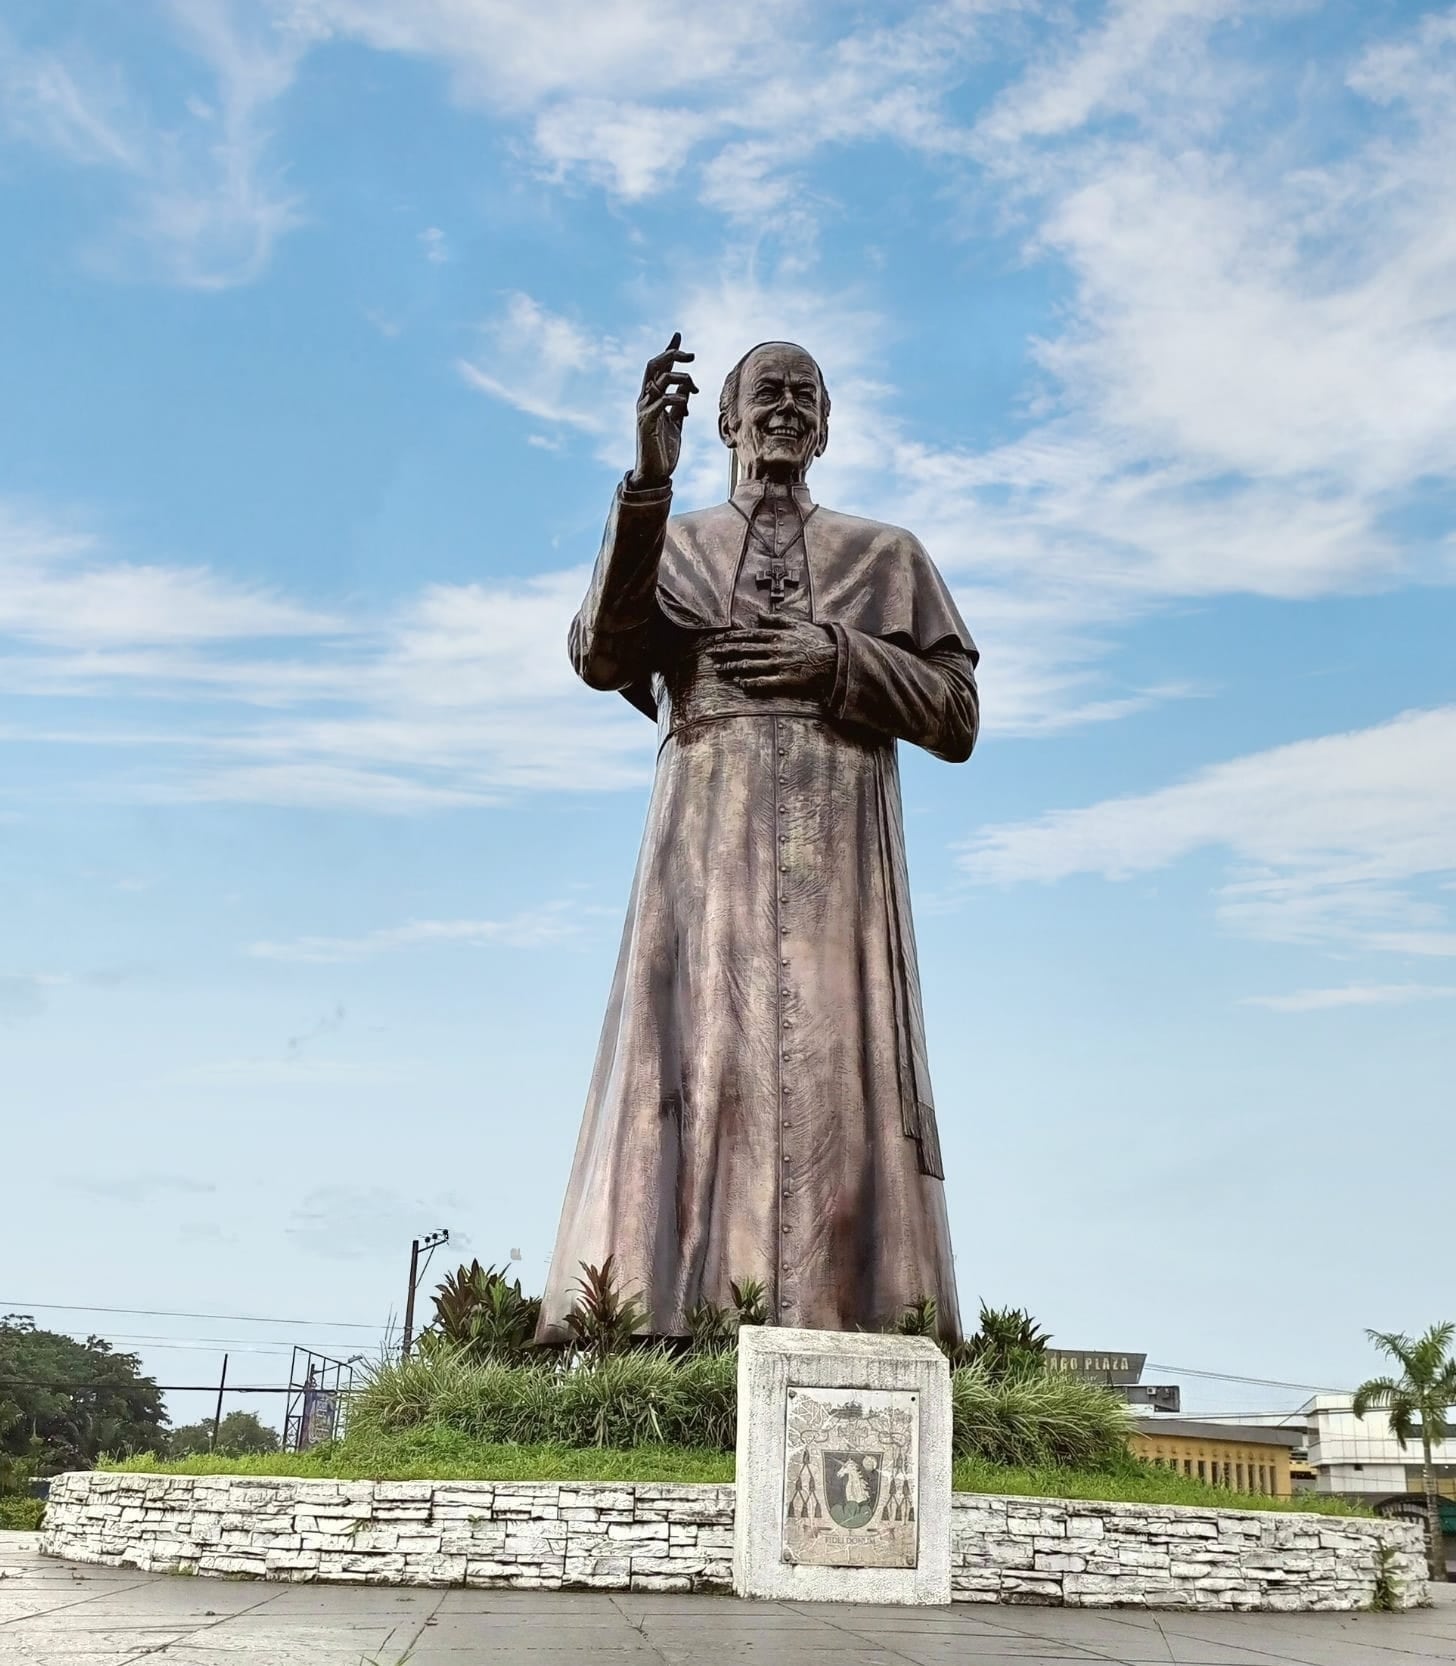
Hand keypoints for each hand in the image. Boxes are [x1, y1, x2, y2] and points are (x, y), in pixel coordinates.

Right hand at [631, 332, 698, 488]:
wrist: (654, 473)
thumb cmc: (664, 449)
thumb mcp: (676, 421)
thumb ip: (679, 403)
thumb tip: (688, 388)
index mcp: (652, 398)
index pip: (658, 368)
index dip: (668, 350)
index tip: (678, 335)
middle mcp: (645, 400)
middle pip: (654, 366)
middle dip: (671, 355)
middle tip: (691, 355)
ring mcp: (644, 410)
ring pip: (658, 380)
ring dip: (679, 377)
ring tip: (694, 386)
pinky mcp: (646, 422)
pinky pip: (660, 402)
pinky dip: (675, 397)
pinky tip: (686, 403)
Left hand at [706, 614, 837, 699]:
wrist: (835, 658)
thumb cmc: (817, 640)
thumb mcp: (798, 624)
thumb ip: (777, 619)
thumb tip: (760, 616)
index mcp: (777, 635)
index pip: (748, 636)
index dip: (731, 639)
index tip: (717, 641)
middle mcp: (775, 649)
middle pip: (745, 650)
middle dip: (725, 652)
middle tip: (710, 654)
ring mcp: (779, 665)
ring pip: (751, 665)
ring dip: (733, 667)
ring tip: (719, 669)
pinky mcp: (786, 679)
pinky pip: (765, 682)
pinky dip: (751, 682)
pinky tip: (740, 683)